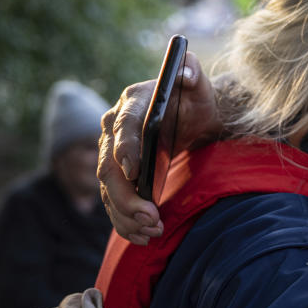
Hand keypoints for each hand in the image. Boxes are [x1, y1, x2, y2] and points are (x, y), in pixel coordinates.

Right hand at [98, 52, 220, 243]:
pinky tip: (143, 236)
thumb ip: (193, 71)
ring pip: (108, 190)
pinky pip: (113, 202)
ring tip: (152, 231)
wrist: (191, 116)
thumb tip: (186, 74)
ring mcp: (112, 154)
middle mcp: (113, 128)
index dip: (125, 148)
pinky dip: (125, 222)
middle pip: (108, 167)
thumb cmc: (194, 98)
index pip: (122, 125)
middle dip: (126, 196)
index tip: (134, 171)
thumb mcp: (199, 83)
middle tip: (150, 217)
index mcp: (132, 102)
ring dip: (126, 215)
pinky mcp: (117, 175)